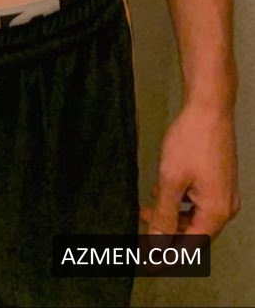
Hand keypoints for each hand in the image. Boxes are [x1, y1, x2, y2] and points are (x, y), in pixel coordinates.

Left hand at [140, 101, 239, 240]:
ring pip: (194, 214)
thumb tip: (157, 245)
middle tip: (142, 224)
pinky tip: (161, 190)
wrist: (209, 106)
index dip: (170, 254)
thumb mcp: (171, 179)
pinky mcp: (219, 178)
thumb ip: (164, 214)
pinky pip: (198, 200)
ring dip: (171, 213)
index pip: (192, 245)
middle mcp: (226, 206)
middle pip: (195, 231)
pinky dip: (180, 200)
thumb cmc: (191, 140)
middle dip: (167, 230)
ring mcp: (224, 192)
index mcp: (217, 211)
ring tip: (146, 206)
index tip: (149, 262)